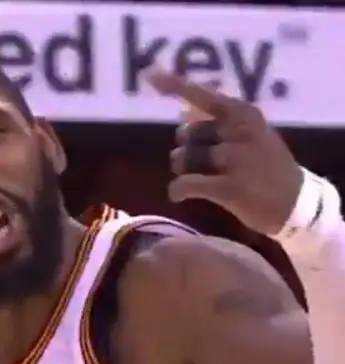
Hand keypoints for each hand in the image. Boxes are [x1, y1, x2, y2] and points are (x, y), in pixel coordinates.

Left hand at [145, 68, 302, 234]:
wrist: (298, 204)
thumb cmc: (268, 167)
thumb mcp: (252, 134)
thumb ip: (220, 122)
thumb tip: (183, 113)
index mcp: (244, 114)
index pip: (203, 96)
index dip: (173, 85)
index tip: (149, 74)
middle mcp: (239, 131)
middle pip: (186, 135)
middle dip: (187, 149)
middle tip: (204, 163)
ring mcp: (235, 159)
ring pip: (182, 158)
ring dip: (183, 170)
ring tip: (202, 179)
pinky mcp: (229, 187)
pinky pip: (184, 184)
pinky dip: (177, 190)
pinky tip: (180, 194)